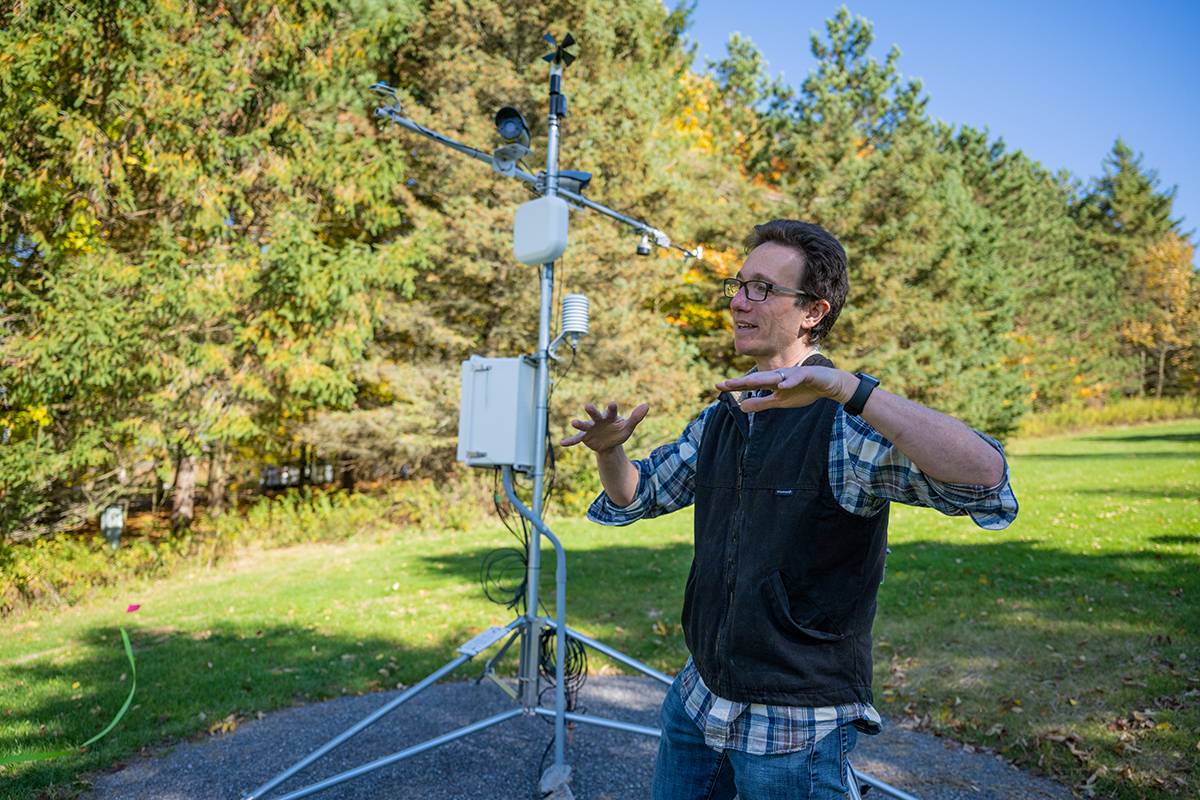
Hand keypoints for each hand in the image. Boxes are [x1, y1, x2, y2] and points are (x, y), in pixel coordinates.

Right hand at [559, 401, 649, 452]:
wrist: (609, 443)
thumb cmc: (618, 432)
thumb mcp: (628, 427)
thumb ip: (636, 417)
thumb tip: (647, 404)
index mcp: (610, 416)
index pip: (611, 411)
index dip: (612, 408)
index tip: (612, 404)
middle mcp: (598, 420)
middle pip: (595, 414)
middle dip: (592, 410)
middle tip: (588, 406)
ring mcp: (590, 428)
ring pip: (584, 425)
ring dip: (579, 424)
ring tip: (573, 422)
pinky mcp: (585, 437)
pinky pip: (576, 439)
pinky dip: (570, 441)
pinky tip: (562, 443)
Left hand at [715, 366, 853, 412]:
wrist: (829, 385)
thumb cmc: (804, 391)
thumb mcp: (780, 401)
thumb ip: (762, 403)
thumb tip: (741, 407)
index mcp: (772, 383)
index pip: (751, 384)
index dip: (735, 385)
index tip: (717, 386)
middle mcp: (780, 376)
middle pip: (758, 378)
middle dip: (742, 381)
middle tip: (725, 384)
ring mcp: (793, 374)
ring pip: (775, 376)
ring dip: (762, 379)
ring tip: (747, 383)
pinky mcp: (808, 374)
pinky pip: (798, 377)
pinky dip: (790, 381)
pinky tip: (782, 385)